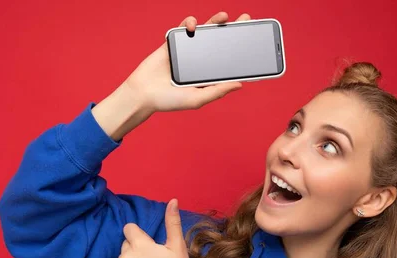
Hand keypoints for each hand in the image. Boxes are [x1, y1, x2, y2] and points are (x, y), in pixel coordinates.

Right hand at [123, 11, 250, 112]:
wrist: (142, 93)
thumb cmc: (169, 101)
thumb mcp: (197, 99)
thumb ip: (217, 91)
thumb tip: (240, 84)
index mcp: (207, 75)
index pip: (228, 61)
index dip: (241, 52)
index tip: (254, 43)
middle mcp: (200, 62)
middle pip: (220, 42)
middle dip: (233, 30)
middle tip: (246, 19)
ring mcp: (187, 52)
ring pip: (204, 33)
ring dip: (214, 22)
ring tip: (224, 17)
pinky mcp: (173, 44)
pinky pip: (183, 29)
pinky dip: (190, 23)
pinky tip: (194, 25)